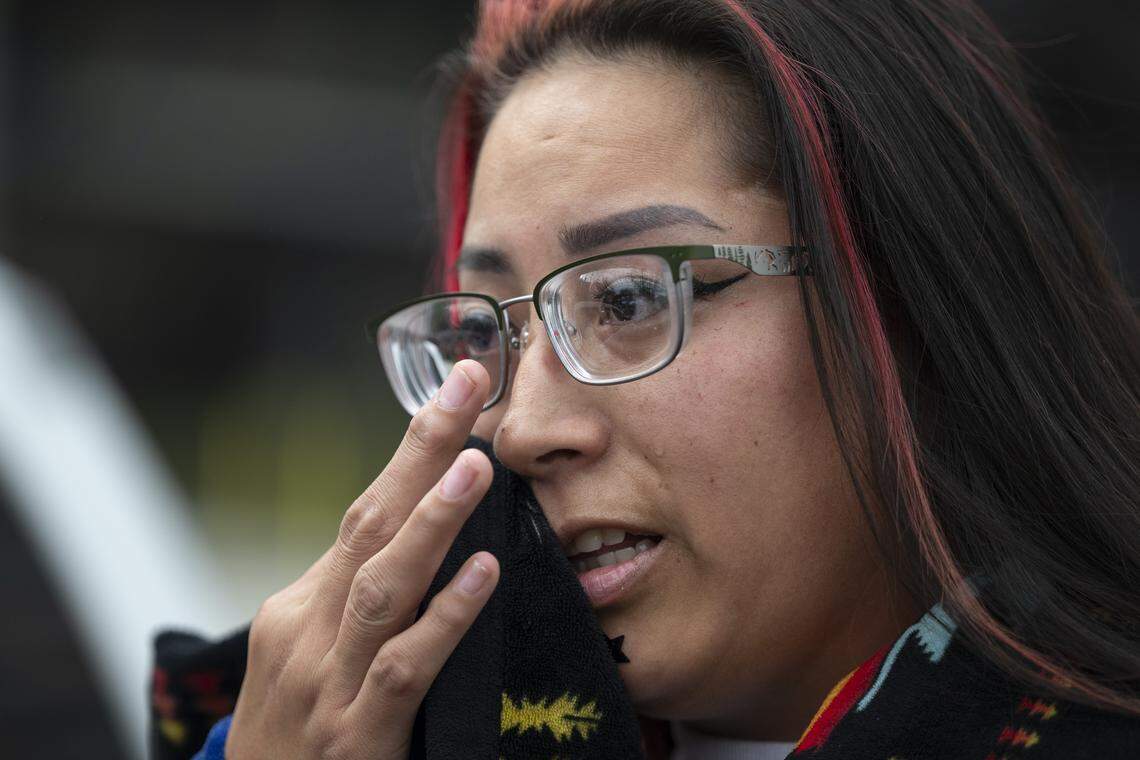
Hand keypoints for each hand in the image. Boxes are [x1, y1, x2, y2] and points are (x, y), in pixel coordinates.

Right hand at [225, 360, 499, 758]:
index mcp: (299, 607)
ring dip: (431, 521)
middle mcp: (308, 632)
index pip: (366, 513)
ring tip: (476, 465)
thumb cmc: (294, 732)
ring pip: (383, 586)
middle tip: (469, 388)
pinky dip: (445, 617)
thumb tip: (424, 536)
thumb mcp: (309, 657)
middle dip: (422, 451)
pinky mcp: (359, 738)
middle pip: (370, 524)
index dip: (414, 450)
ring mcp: (330, 684)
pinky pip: (407, 667)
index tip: (458, 390)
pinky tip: (483, 573)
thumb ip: (357, 601)